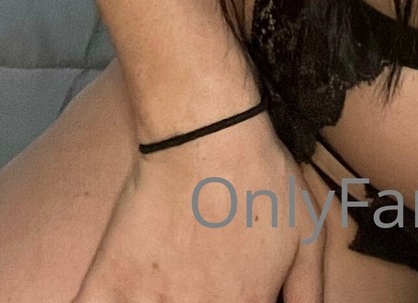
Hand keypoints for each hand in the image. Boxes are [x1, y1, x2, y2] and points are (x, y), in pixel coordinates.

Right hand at [72, 114, 328, 302]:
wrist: (205, 131)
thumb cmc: (260, 179)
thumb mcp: (306, 234)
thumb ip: (307, 294)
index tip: (231, 295)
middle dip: (195, 302)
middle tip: (196, 286)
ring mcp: (148, 302)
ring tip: (165, 289)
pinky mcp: (109, 281)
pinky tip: (116, 296)